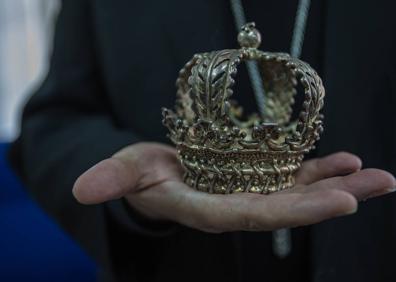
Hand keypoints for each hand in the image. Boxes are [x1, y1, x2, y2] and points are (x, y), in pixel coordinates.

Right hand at [73, 142, 395, 231]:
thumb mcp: (125, 171)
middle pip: (286, 207)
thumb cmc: (144, 175)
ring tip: (379, 176)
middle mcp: (236, 207)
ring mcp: (252, 192)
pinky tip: (348, 162)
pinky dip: (321, 170)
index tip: (337, 202)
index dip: (292, 210)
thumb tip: (82, 189)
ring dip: (339, 185)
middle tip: (372, 189)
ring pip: (298, 192)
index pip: (252, 215)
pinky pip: (294, 177)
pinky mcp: (258, 178)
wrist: (161, 177)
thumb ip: (111, 179)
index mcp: (207, 209)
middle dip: (330, 200)